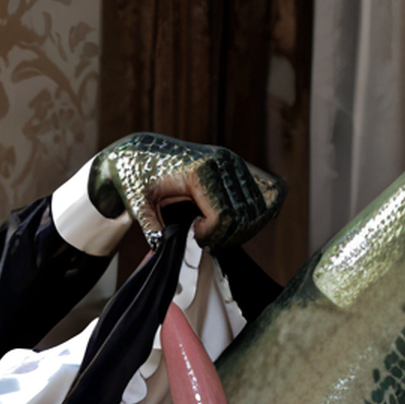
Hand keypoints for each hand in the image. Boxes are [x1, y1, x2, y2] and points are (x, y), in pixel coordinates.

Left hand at [87, 133, 286, 252]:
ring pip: (258, 208)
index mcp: (199, 170)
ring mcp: (234, 162)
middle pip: (243, 215)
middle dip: (226, 236)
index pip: (223, 216)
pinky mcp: (239, 165)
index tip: (194, 237)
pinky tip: (235, 220)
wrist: (141, 151)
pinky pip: (266, 193)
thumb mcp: (138, 204)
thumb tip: (166, 252)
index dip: (211, 236)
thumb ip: (152, 229)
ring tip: (217, 230)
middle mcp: (222, 162)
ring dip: (241, 227)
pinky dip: (256, 212)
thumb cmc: (137, 177)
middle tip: (204, 238)